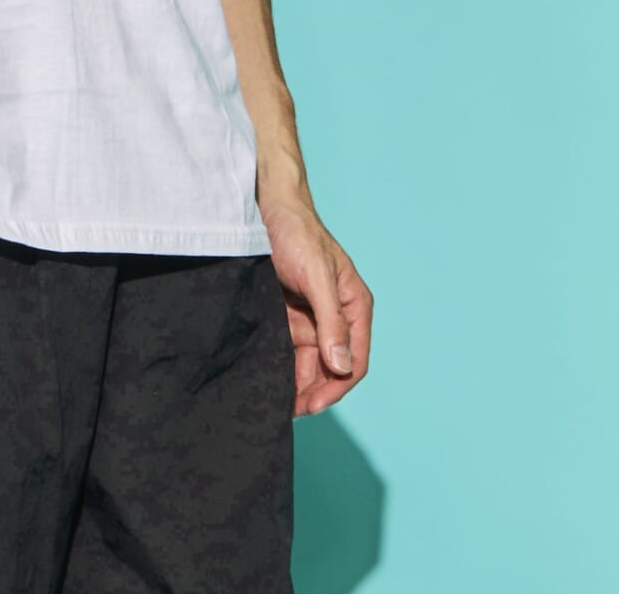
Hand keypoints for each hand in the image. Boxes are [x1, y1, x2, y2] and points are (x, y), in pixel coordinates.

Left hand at [259, 187, 371, 416]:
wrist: (264, 208)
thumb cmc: (297, 233)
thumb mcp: (317, 276)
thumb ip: (331, 321)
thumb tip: (341, 365)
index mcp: (354, 307)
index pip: (354, 361)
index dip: (335, 387)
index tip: (311, 405)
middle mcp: (335, 317)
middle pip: (330, 368)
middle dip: (313, 391)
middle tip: (286, 410)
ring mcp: (311, 318)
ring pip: (307, 364)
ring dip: (296, 384)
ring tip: (274, 401)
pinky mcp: (287, 316)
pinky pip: (287, 350)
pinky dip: (280, 367)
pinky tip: (267, 378)